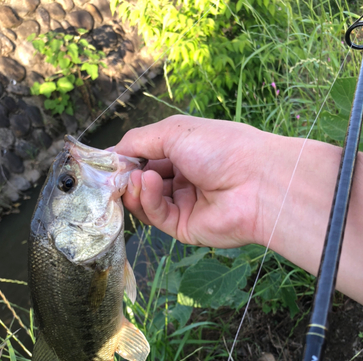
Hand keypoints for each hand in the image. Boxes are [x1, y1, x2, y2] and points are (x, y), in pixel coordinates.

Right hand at [114, 115, 268, 247]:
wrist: (257, 181)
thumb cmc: (220, 147)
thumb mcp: (174, 131)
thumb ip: (139, 140)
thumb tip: (112, 152)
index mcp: (185, 153)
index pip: (146, 158)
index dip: (126, 159)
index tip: (106, 160)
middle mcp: (184, 179)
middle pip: (143, 182)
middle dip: (127, 177)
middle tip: (114, 174)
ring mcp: (185, 205)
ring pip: (146, 202)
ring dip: (136, 189)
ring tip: (138, 178)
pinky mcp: (185, 228)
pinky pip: (158, 216)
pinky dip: (149, 200)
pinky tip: (150, 185)